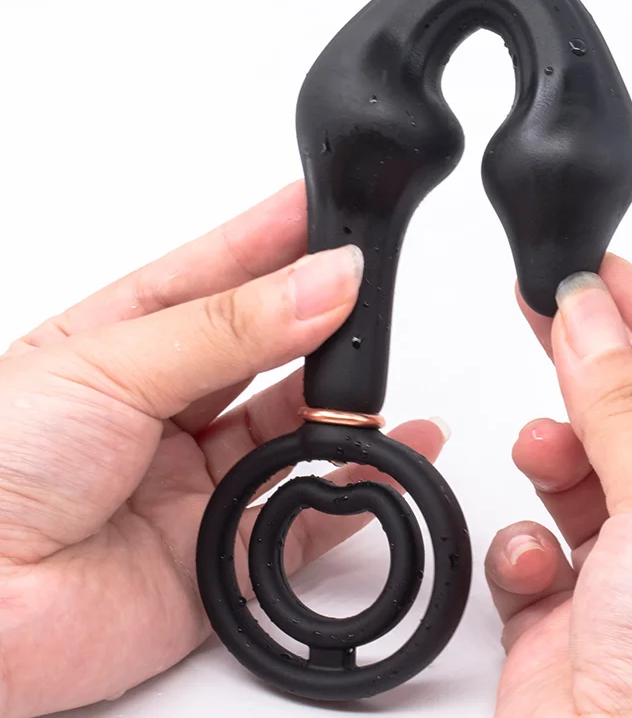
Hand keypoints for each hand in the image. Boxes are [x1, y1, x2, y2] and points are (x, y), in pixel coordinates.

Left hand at [0, 180, 447, 717]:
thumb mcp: (109, 365)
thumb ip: (228, 327)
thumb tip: (321, 282)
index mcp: (120, 346)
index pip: (212, 274)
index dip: (271, 238)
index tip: (330, 211)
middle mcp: (163, 409)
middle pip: (263, 350)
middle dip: (317, 319)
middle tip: (365, 294)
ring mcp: (195, 479)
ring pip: (291, 428)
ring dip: (340, 403)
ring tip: (371, 379)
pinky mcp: (221, 550)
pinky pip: (307, 516)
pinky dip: (356, 489)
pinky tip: (391, 455)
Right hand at [487, 256, 631, 717]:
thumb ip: (624, 406)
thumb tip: (589, 319)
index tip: (602, 273)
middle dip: (588, 371)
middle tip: (546, 307)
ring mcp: (629, 588)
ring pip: (575, 483)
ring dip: (553, 460)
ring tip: (543, 450)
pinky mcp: (563, 623)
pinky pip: (531, 553)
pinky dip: (524, 548)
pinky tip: (536, 565)